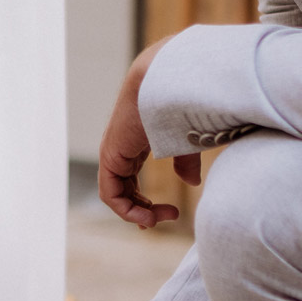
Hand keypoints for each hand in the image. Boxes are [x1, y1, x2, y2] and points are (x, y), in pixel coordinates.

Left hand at [98, 42, 198, 225]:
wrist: (166, 80)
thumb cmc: (180, 103)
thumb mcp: (186, 140)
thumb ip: (186, 162)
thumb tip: (192, 184)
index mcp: (135, 141)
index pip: (131, 177)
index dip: (144, 200)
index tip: (168, 213)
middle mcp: (120, 148)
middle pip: (123, 189)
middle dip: (141, 209)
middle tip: (161, 220)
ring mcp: (113, 152)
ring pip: (116, 195)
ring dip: (137, 213)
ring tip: (158, 220)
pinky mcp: (110, 156)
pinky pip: (110, 194)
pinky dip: (127, 210)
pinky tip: (148, 216)